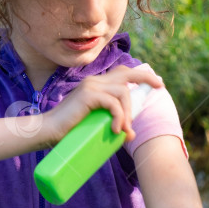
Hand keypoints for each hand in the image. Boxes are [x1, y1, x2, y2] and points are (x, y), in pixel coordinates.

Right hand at [39, 65, 163, 146]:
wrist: (47, 131)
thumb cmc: (70, 131)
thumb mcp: (96, 123)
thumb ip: (111, 122)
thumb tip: (130, 134)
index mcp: (97, 85)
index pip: (122, 73)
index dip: (141, 76)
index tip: (157, 83)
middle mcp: (95, 81)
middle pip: (127, 74)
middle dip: (146, 78)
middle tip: (160, 86)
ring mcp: (91, 86)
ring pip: (123, 92)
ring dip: (129, 112)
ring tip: (124, 130)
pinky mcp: (88, 95)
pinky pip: (113, 102)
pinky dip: (119, 116)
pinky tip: (117, 130)